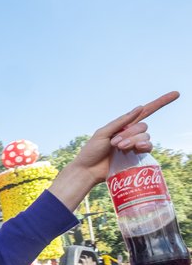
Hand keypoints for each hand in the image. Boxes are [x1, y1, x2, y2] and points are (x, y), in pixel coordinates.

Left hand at [51, 91, 178, 209]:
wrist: (88, 170)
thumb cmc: (92, 151)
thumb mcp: (103, 133)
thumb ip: (121, 121)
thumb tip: (140, 107)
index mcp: (123, 125)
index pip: (145, 111)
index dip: (160, 102)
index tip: (176, 94)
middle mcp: (131, 134)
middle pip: (143, 127)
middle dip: (130, 134)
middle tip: (114, 143)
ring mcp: (134, 145)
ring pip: (145, 137)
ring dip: (132, 141)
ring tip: (118, 148)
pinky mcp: (136, 156)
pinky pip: (148, 147)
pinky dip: (142, 147)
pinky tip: (133, 150)